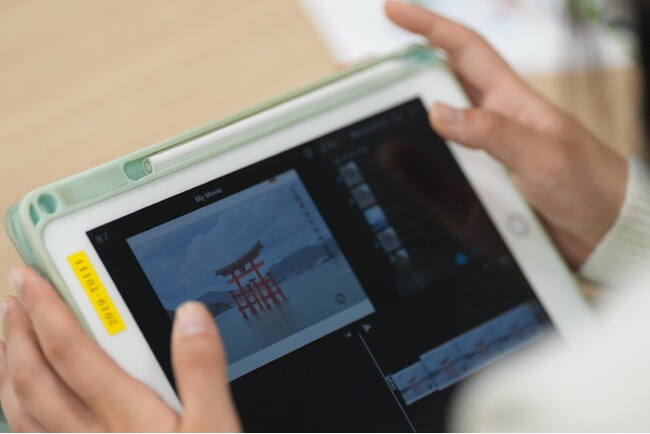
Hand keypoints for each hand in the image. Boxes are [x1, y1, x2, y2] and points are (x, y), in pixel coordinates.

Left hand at [0, 267, 240, 431]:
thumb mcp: (217, 432)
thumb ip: (203, 370)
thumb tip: (189, 315)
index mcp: (127, 419)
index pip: (73, 353)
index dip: (46, 311)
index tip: (30, 279)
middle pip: (35, 380)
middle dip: (17, 333)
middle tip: (12, 297)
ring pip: (22, 415)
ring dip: (7, 371)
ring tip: (2, 340)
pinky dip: (16, 419)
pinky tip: (19, 411)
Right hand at [385, 0, 627, 267]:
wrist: (603, 229)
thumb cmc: (588, 183)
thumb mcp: (543, 154)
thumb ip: (494, 133)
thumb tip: (440, 113)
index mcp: (510, 99)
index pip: (464, 49)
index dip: (428, 26)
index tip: (392, 11)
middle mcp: (492, 119)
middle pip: (437, 82)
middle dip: (398, 70)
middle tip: (362, 73)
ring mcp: (483, 150)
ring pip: (433, 122)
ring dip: (402, 113)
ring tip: (368, 112)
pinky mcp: (480, 179)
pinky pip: (439, 161)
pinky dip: (415, 157)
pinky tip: (397, 161)